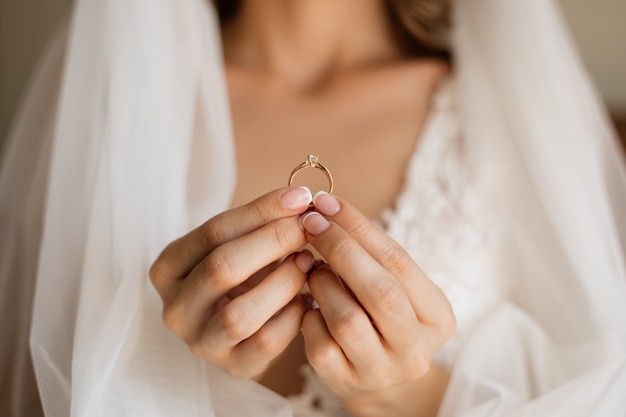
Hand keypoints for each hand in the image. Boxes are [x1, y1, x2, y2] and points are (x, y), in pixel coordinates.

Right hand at [150, 187, 314, 377]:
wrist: (243, 327)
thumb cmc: (241, 275)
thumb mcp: (239, 244)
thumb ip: (261, 222)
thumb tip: (300, 198)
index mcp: (168, 268)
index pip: (212, 232)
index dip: (260, 211)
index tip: (299, 197)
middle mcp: (175, 308)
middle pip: (222, 268)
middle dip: (273, 241)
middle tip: (308, 227)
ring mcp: (201, 342)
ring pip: (241, 314)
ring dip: (284, 282)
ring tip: (309, 261)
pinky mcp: (232, 366)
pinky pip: (266, 342)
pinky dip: (293, 315)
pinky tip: (308, 297)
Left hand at [299, 192, 455, 416]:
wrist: (383, 381)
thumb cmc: (384, 318)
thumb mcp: (395, 287)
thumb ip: (373, 255)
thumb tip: (328, 208)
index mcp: (438, 315)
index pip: (399, 261)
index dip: (359, 227)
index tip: (328, 203)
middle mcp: (417, 348)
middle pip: (380, 291)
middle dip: (340, 249)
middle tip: (311, 224)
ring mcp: (383, 371)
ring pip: (348, 320)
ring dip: (322, 284)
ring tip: (313, 269)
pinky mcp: (347, 384)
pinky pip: (320, 345)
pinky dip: (309, 317)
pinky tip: (310, 305)